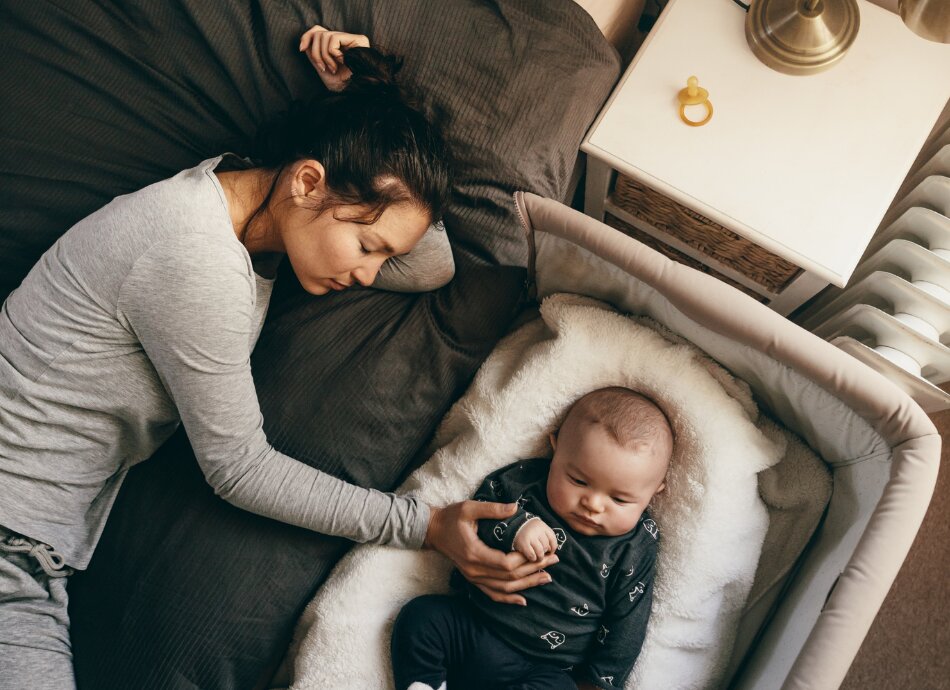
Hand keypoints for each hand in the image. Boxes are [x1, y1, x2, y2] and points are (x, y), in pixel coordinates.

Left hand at [299, 25, 369, 91]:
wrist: (352, 92)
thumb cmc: (339, 83)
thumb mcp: (322, 66)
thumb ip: (314, 53)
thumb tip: (305, 40)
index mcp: (338, 45)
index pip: (319, 30)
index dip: (308, 36)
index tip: (301, 49)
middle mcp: (346, 39)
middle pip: (320, 33)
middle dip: (316, 52)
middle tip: (323, 68)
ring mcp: (354, 38)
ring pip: (325, 35)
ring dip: (324, 56)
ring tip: (333, 68)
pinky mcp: (359, 39)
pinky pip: (334, 39)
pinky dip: (333, 53)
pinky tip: (342, 62)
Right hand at [425, 501, 558, 605]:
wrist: (433, 530)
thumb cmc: (451, 517)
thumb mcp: (470, 508)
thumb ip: (493, 509)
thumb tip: (516, 507)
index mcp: (474, 553)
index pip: (506, 564)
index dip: (526, 560)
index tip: (542, 551)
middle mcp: (474, 570)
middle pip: (510, 577)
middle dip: (534, 570)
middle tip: (553, 561)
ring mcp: (473, 578)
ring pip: (504, 588)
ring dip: (527, 585)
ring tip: (547, 577)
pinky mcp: (473, 580)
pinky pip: (493, 594)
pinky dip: (509, 599)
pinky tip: (524, 600)